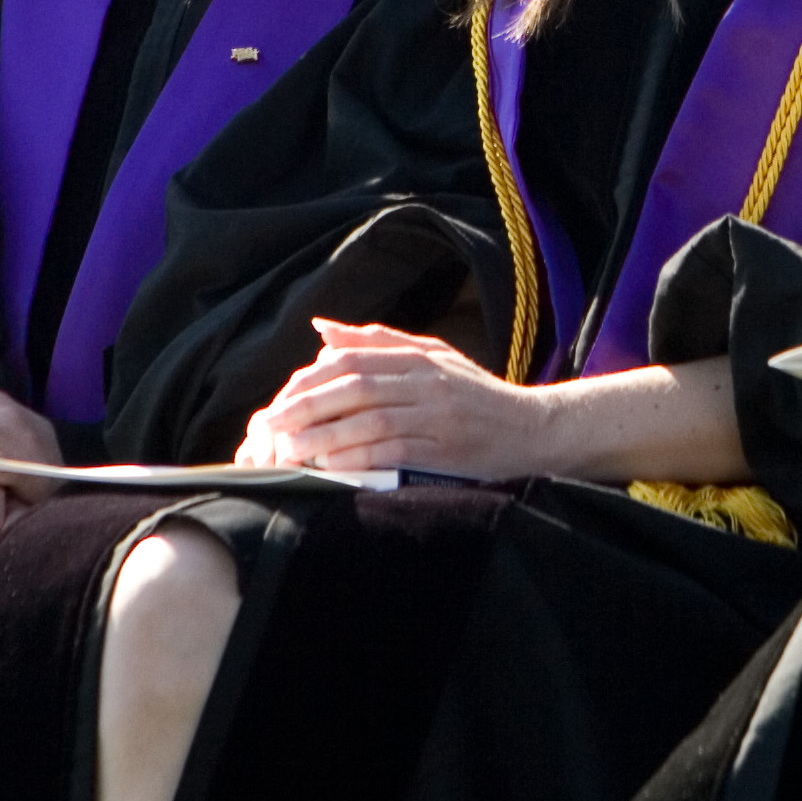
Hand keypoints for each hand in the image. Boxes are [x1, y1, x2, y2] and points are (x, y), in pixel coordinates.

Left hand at [233, 318, 548, 478]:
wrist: (533, 428)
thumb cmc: (476, 395)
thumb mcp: (433, 357)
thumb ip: (378, 342)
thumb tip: (323, 330)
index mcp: (418, 356)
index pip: (352, 360)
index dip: (310, 380)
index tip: (278, 401)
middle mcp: (425, 380)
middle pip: (354, 387)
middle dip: (305, 406)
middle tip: (268, 426)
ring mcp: (437, 414)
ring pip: (369, 420)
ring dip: (324, 437)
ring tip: (287, 452)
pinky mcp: (446, 448)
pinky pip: (395, 451)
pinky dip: (360, 459)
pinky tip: (331, 469)